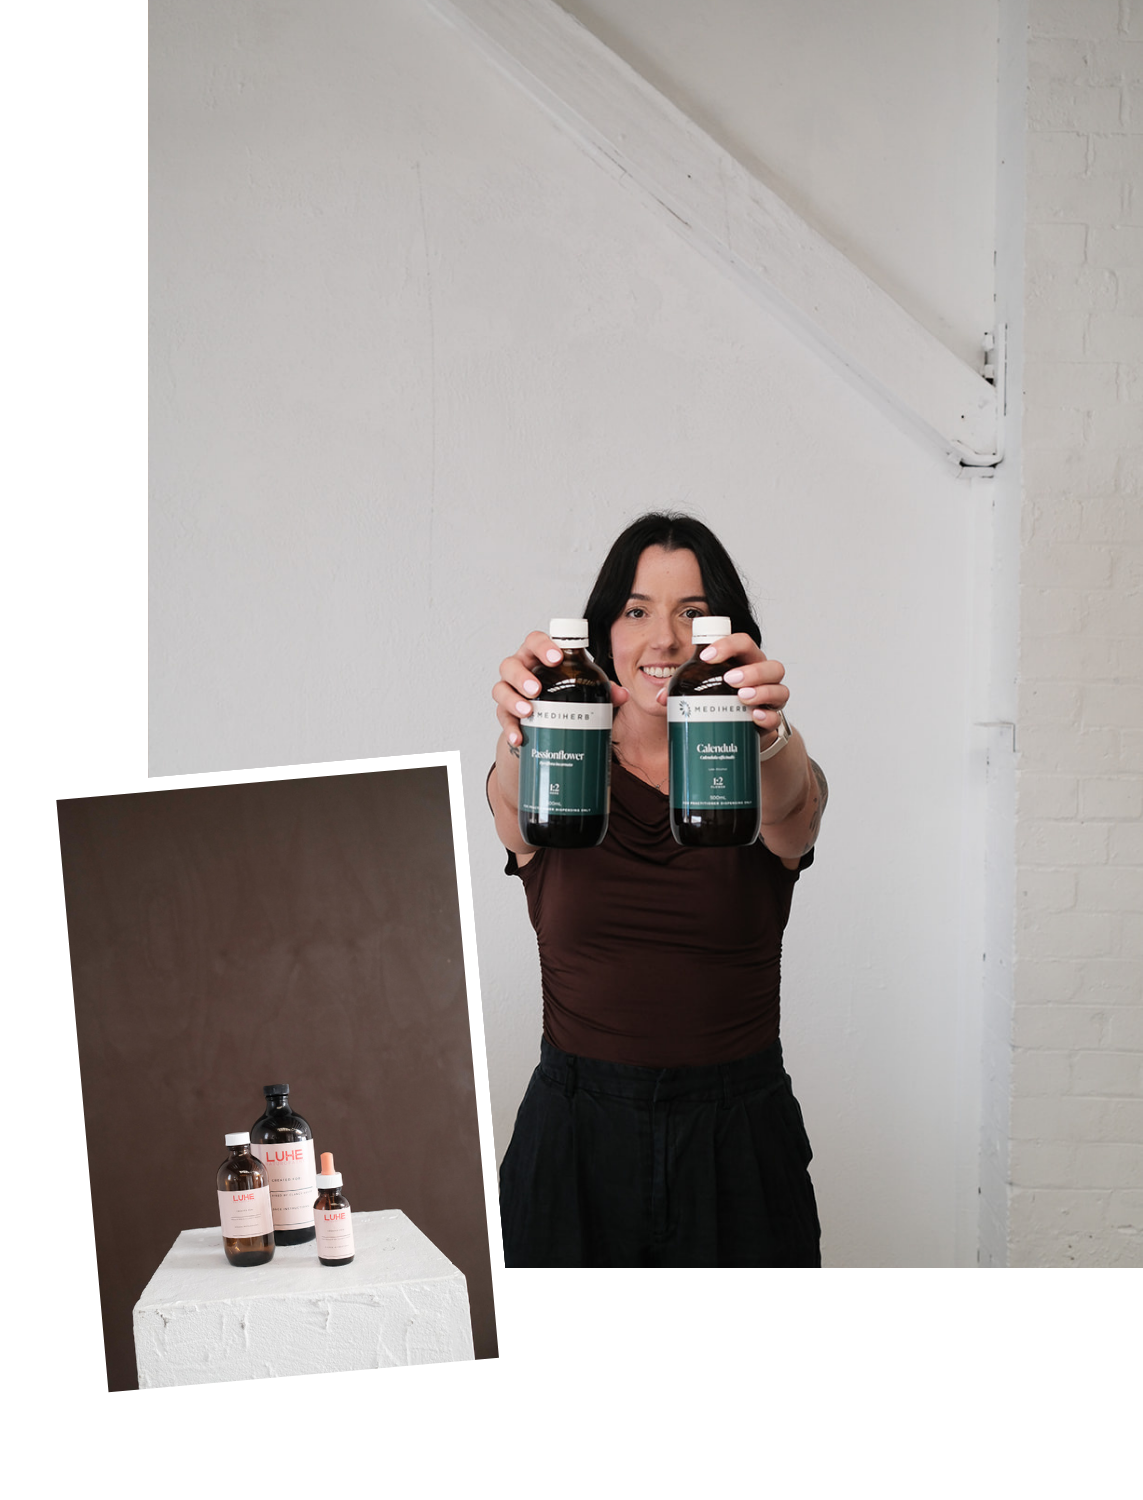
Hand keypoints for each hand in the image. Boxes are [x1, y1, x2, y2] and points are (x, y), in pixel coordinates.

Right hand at [494, 631, 628, 746]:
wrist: (547, 722)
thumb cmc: (566, 695)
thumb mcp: (585, 691)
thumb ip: (604, 690)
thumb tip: (622, 694)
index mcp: (539, 656)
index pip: (535, 641)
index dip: (543, 646)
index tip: (556, 657)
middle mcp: (521, 669)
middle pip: (510, 664)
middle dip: (522, 676)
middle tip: (537, 689)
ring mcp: (510, 691)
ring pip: (500, 688)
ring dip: (512, 700)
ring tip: (529, 711)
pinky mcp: (505, 713)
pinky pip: (502, 717)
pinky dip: (510, 728)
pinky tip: (520, 737)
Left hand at [653, 632, 789, 737]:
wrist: (738, 729)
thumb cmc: (719, 699)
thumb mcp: (700, 689)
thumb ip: (682, 689)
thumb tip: (661, 698)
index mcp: (744, 661)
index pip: (743, 642)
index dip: (727, 645)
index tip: (707, 656)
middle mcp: (763, 676)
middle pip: (770, 664)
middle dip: (751, 671)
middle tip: (729, 679)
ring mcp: (770, 698)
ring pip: (779, 688)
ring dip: (762, 691)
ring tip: (742, 697)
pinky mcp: (771, 719)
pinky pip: (777, 717)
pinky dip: (767, 716)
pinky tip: (754, 716)